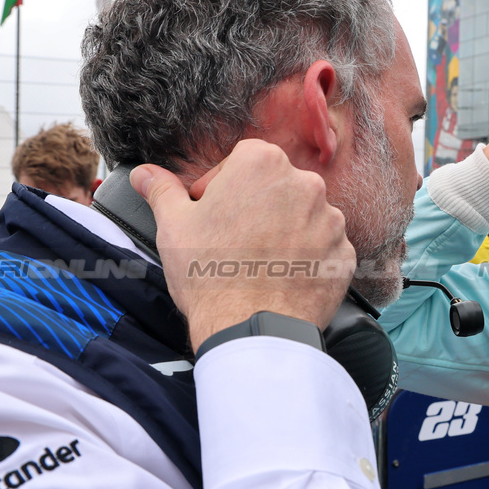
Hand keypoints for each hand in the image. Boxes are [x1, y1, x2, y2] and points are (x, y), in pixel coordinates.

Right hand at [132, 139, 355, 351]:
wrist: (252, 329)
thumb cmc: (210, 274)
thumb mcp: (174, 226)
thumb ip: (162, 191)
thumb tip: (144, 174)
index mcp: (262, 163)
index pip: (243, 159)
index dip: (223, 184)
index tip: (211, 209)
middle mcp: (305, 184)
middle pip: (277, 187)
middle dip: (257, 207)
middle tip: (233, 240)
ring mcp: (331, 221)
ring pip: (304, 217)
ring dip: (285, 231)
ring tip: (258, 263)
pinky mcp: (344, 255)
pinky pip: (324, 249)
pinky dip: (308, 259)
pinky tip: (282, 278)